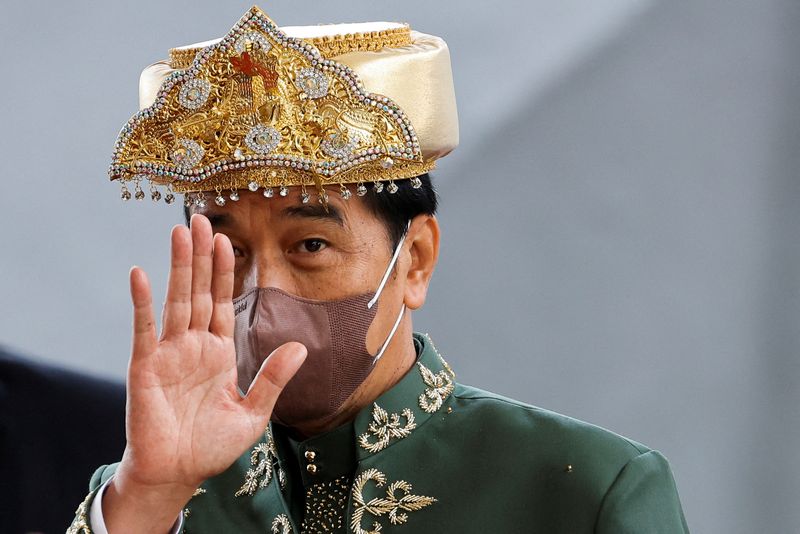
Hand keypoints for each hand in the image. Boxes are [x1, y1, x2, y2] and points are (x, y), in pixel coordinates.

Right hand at [104, 214, 305, 532]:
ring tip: (181, 231)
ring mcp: (169, 353)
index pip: (223, 302)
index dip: (225, 272)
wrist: (177, 475)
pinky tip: (141, 273)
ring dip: (179, 266)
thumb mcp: (253, 413)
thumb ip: (273, 379)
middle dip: (202, 256)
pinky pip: (144, 329)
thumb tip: (301, 347)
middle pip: (200, 292)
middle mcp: (194, 346)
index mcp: (219, 353)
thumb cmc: (211, 448)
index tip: (229, 240)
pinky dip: (142, 302)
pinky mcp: (146, 367)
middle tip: (202, 219)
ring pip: (176, 300)